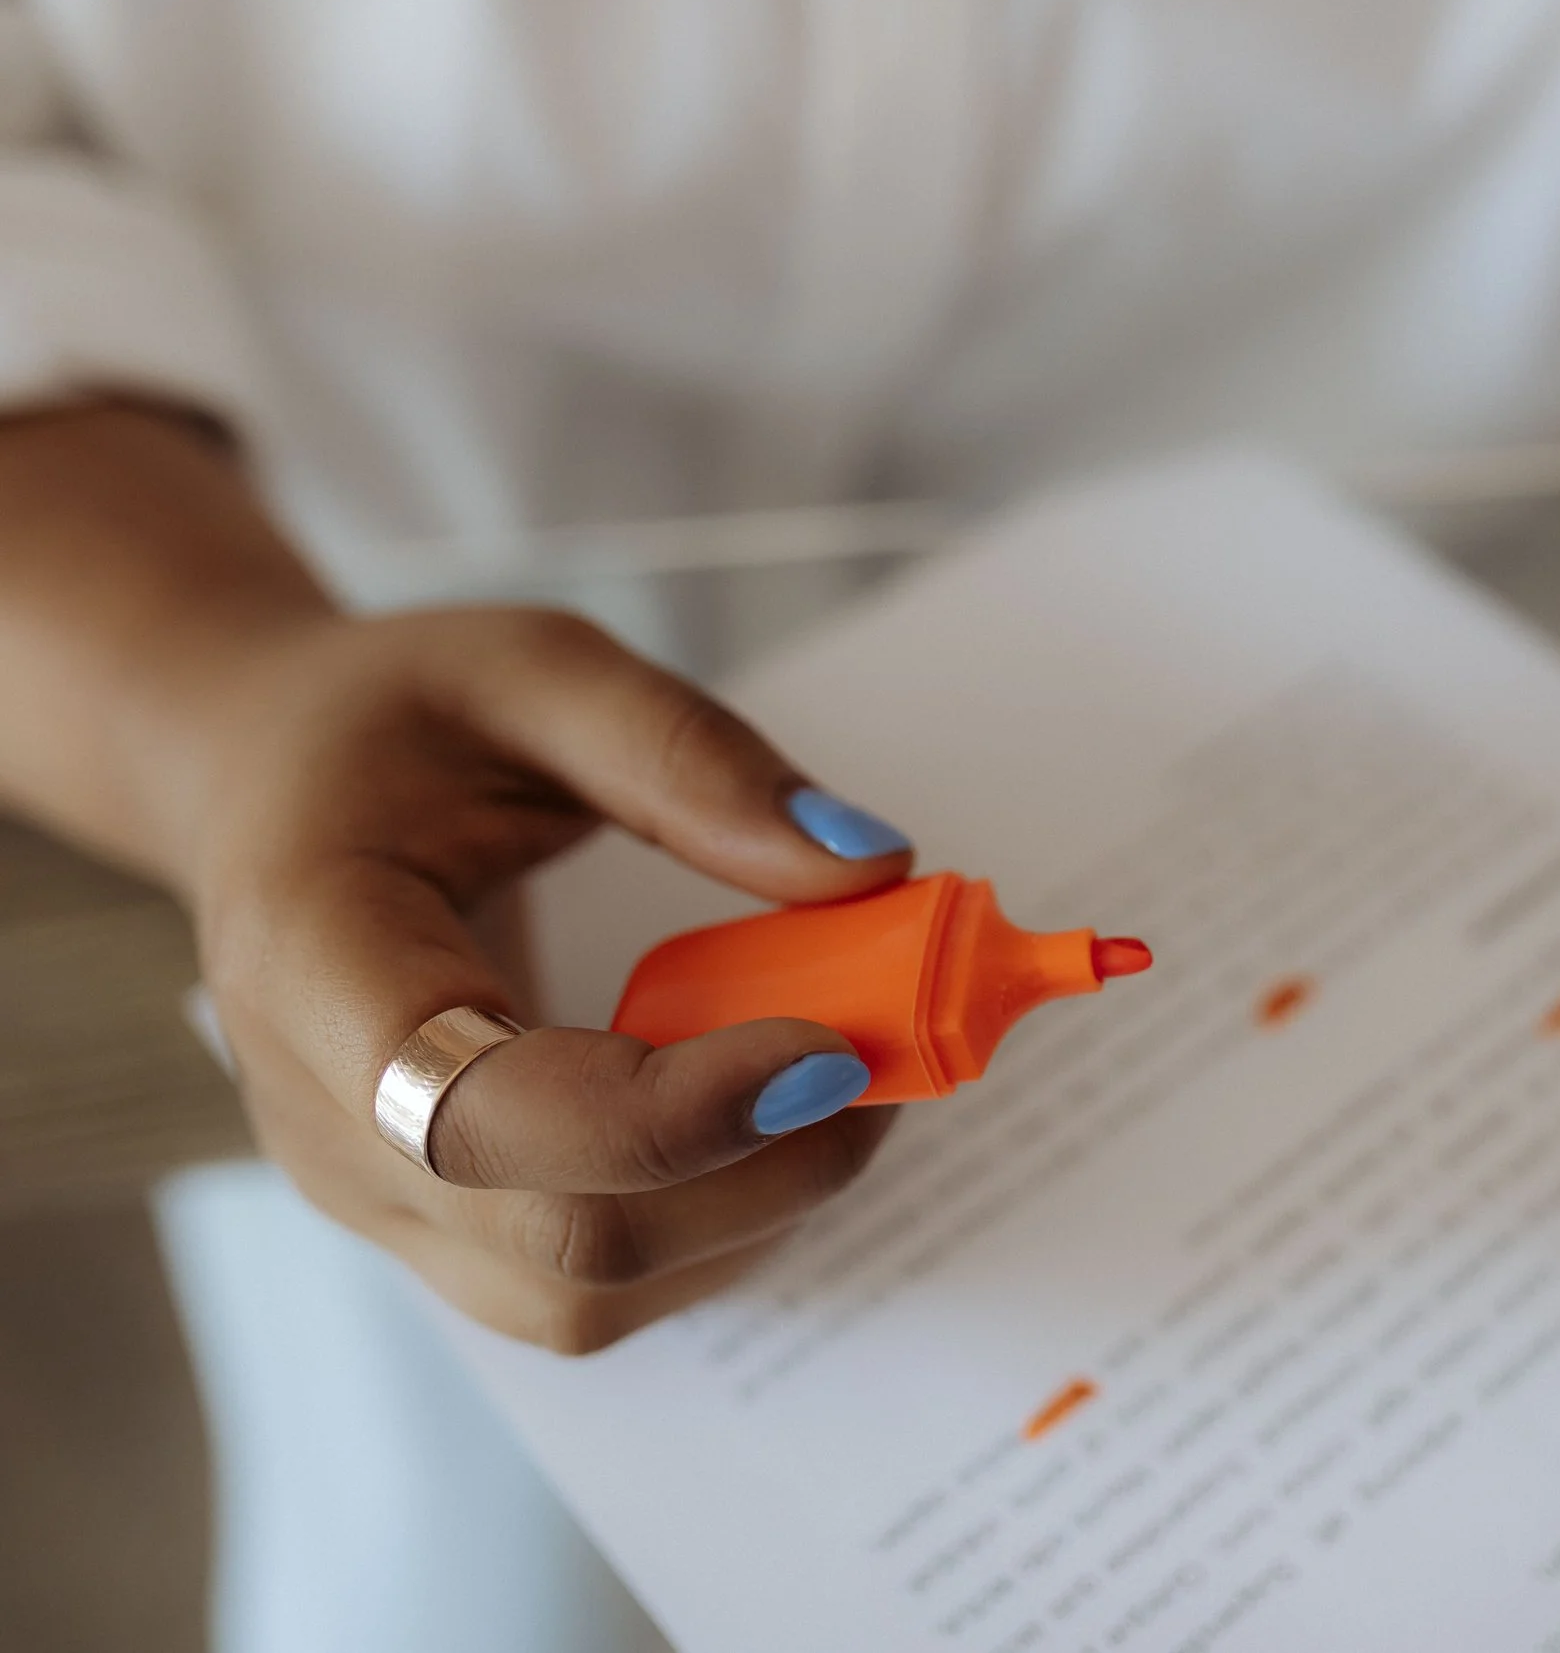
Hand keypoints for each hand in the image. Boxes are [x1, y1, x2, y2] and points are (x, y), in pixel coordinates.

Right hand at [182, 605, 915, 1351]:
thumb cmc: (391, 721)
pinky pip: (588, 1288)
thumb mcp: (535, 668)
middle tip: (886, 1055)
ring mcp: (375, 1197)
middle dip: (763, 1170)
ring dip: (752, 1213)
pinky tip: (765, 1118)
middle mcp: (326, 1123)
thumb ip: (692, 758)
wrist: (264, 785)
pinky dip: (712, 1225)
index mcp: (316, 965)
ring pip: (587, 1300)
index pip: (487, 1115)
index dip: (675, 1115)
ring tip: (835, 1081)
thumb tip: (867, 867)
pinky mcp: (437, 1225)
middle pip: (565, 1241)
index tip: (833, 1050)